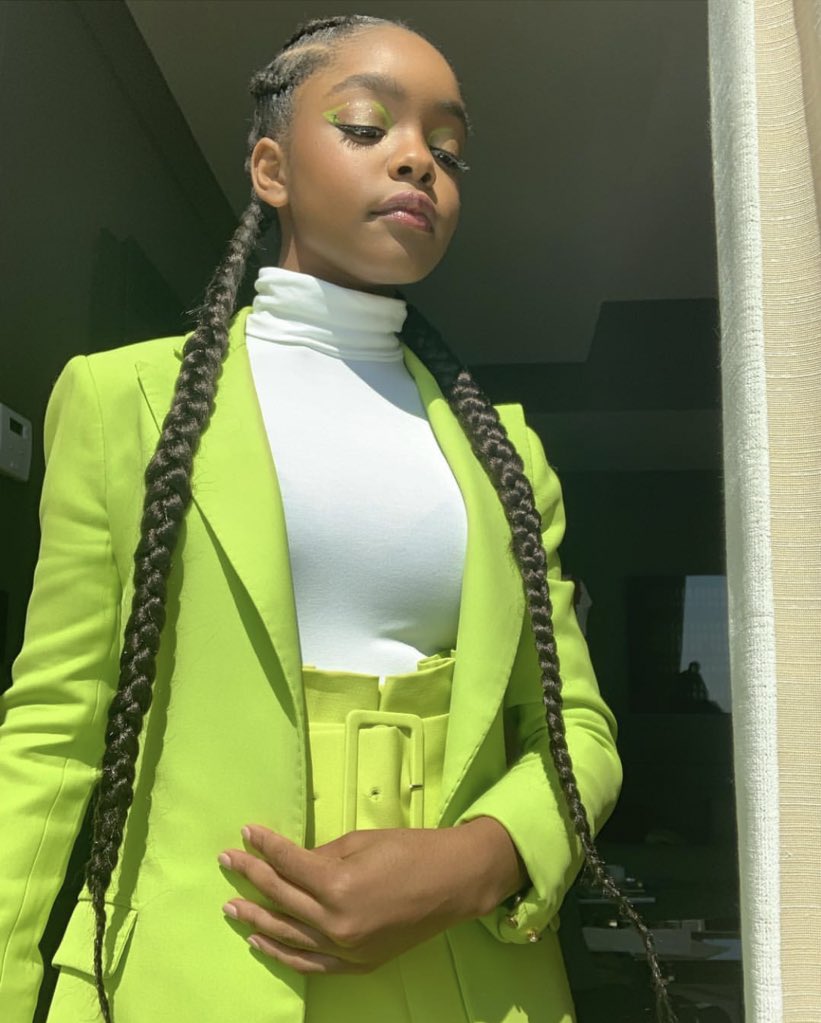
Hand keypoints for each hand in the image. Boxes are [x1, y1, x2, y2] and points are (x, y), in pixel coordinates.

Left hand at [218, 819, 524, 973]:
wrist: (453, 884)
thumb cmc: (411, 851)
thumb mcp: (362, 842)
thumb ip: (322, 855)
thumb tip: (291, 861)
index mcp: (338, 884)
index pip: (288, 863)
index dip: (264, 846)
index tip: (245, 832)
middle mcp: (335, 922)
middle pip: (281, 898)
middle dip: (251, 877)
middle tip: (227, 861)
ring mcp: (345, 949)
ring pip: (287, 934)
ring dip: (256, 917)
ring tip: (231, 905)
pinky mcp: (356, 964)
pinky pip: (309, 962)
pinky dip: (282, 952)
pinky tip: (260, 940)